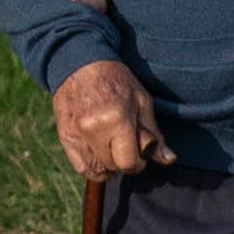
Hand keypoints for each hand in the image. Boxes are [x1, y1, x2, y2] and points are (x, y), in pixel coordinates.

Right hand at [52, 57, 171, 182]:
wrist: (80, 64)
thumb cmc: (116, 81)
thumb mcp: (141, 102)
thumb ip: (154, 134)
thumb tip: (168, 160)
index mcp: (117, 120)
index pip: (129, 163)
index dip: (139, 163)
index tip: (140, 154)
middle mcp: (94, 129)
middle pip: (113, 166)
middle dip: (124, 161)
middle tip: (127, 146)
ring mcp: (77, 134)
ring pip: (96, 169)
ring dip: (108, 167)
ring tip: (114, 151)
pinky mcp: (65, 136)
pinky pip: (80, 166)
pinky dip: (92, 169)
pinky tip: (101, 161)